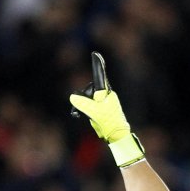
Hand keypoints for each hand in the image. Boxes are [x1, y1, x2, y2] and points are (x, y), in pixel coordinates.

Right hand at [69, 52, 144, 166]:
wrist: (117, 136)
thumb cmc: (109, 123)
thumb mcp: (94, 113)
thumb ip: (83, 104)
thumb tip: (73, 97)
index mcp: (106, 93)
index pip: (99, 76)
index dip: (97, 65)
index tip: (96, 54)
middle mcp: (105, 95)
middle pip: (88, 91)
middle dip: (84, 100)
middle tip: (91, 112)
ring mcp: (103, 102)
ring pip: (87, 100)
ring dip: (85, 109)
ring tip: (92, 118)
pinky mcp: (101, 109)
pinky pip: (89, 107)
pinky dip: (86, 112)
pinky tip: (89, 119)